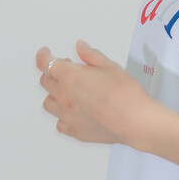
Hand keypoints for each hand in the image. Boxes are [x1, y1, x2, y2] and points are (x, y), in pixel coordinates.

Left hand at [36, 40, 155, 147]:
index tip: (45, 53)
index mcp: (70, 77)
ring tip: (67, 91)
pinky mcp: (75, 131)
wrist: (136, 121)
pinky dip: (62, 116)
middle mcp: (64, 97)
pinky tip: (72, 113)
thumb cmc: (126, 95)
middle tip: (65, 70)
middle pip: (45, 82)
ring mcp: (68, 116)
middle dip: (52, 73)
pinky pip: (60, 123)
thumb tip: (81, 48)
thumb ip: (91, 56)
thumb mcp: (110, 66)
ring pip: (48, 103)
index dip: (43, 55)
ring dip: (54, 94)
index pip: (45, 63)